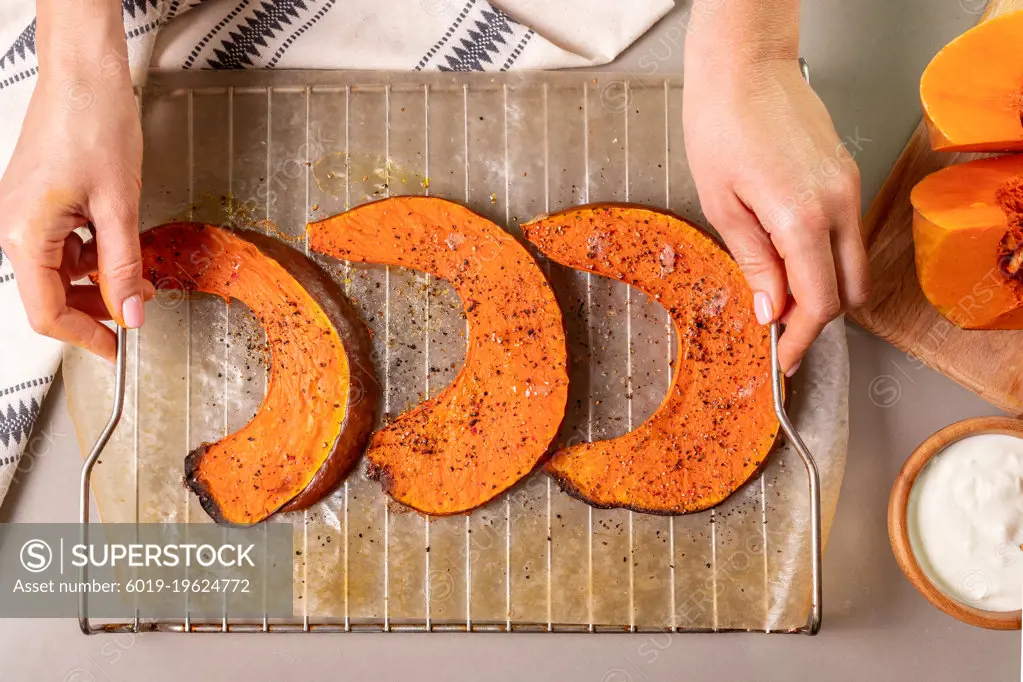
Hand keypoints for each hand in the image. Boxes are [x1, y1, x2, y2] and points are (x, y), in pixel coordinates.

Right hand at [0, 16, 148, 361]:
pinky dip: (93, 256)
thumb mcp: (120, 206)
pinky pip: (64, 245)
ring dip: (98, 282)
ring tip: (140, 280)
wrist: (84, 73)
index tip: (118, 350)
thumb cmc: (93, 123)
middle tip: (138, 313)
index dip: (85, 337)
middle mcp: (15, 227)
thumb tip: (131, 312)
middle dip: (96, 309)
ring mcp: (26, 214)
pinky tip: (121, 251)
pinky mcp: (41, 202)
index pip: (47, 312)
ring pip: (60, 271)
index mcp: (25, 234)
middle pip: (51, 295)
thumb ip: (124, 266)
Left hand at [683, 58, 869, 373]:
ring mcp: (849, 188)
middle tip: (776, 329)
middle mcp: (839, 205)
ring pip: (853, 264)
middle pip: (848, 291)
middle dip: (816, 319)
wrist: (745, 66)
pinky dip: (824, 258)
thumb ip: (754, 263)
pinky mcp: (847, 176)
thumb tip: (771, 310)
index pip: (818, 303)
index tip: (781, 359)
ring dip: (822, 288)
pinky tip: (786, 255)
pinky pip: (847, 235)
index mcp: (803, 218)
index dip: (800, 340)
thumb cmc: (722, 124)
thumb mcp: (722, 205)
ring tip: (776, 291)